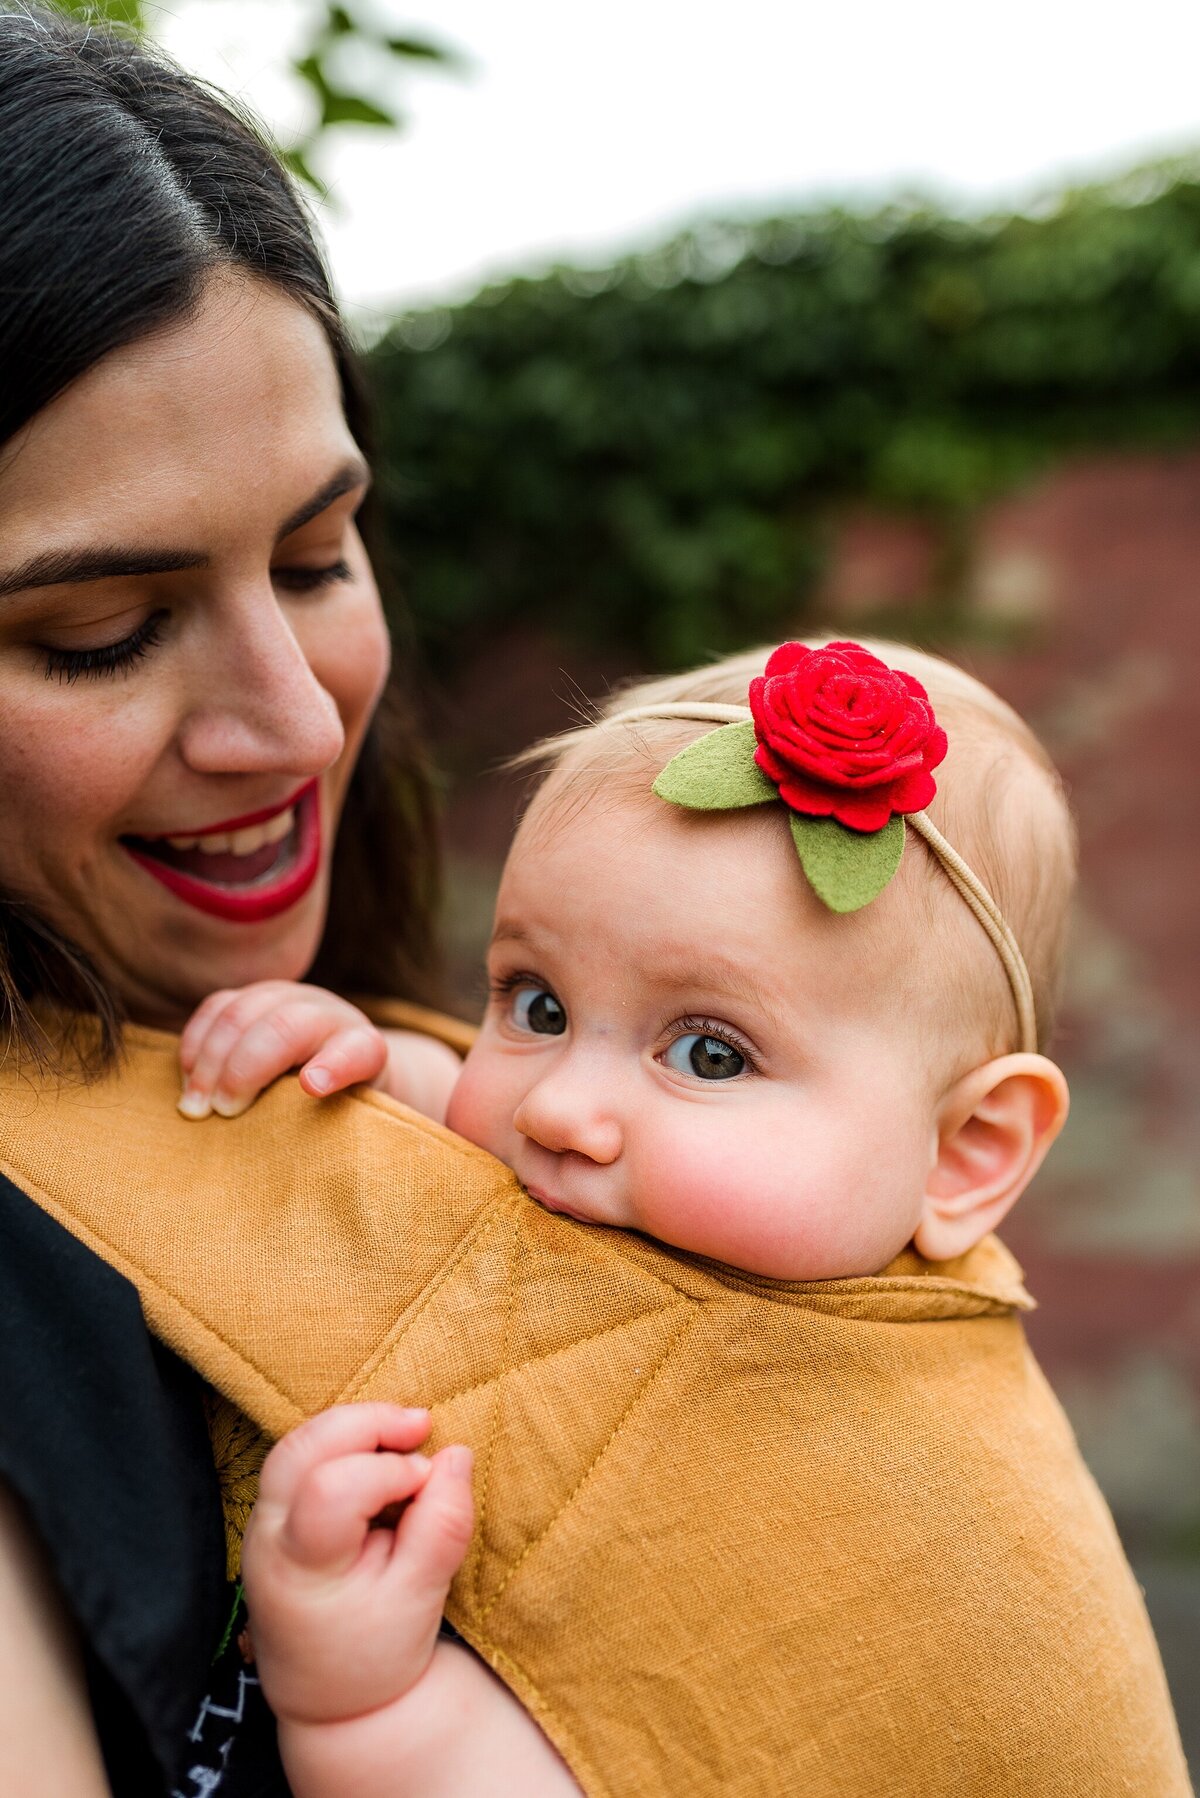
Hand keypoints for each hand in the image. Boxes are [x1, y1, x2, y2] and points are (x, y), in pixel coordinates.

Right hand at [178, 981, 387, 1118]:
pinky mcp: (252, 995)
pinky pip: (215, 1008)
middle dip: (244, 1069)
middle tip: (220, 1113)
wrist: (335, 1060)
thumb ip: (330, 1116)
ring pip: (241, 1012)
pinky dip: (195, 1043)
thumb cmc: (337, 1101)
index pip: (356, 1052)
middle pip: (284, 1026)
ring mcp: (287, 997)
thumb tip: (298, 1116)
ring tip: (195, 1106)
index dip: (334, 1068)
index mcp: (362, 1046)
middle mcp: (326, 1013)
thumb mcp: (347, 1113)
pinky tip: (187, 1079)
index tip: (311, 1088)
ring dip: (209, 1060)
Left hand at [241, 1405, 474, 1728]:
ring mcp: (262, 1520)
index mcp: (300, 1566)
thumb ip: (442, 1527)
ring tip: (405, 1433)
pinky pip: (301, 1453)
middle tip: (420, 1425)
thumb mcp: (421, 1600)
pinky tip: (381, 1452)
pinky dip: (343, 1439)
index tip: (429, 1484)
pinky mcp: (273, 1510)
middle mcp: (267, 1536)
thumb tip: (456, 1455)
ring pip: (295, 1442)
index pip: (332, 1489)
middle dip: (365, 1423)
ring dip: (354, 1425)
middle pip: (301, 1448)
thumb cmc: (372, 1652)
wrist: (324, 1692)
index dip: (389, 1470)